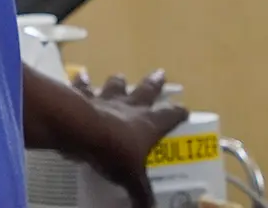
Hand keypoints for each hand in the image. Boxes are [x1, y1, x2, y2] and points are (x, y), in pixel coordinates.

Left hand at [69, 71, 189, 207]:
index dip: (178, 113)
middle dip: (154, 84)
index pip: (170, 116)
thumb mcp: (132, 178)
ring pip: (117, 87)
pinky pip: (84, 88)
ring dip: (119, 82)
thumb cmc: (114, 152)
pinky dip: (83, 81)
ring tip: (121, 76)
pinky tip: (82, 74)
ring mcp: (107, 100)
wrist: (82, 131)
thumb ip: (141, 193)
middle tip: (161, 73)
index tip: (184, 110)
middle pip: (146, 92)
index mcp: (149, 124)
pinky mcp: (85, 99)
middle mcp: (131, 108)